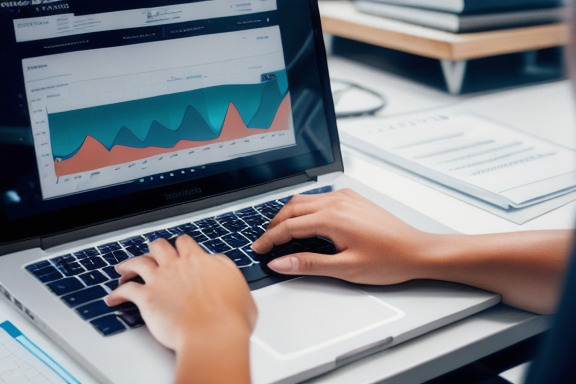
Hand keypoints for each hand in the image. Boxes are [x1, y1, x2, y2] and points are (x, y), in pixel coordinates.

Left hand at [105, 235, 256, 354]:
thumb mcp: (240, 288)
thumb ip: (228, 275)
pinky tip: (113, 298)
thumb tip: (225, 274)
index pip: (187, 244)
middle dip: (155, 249)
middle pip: (161, 246)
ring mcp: (161, 279)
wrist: (213, 334)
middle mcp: (179, 265)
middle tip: (152, 254)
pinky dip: (117, 294)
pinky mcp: (146, 297)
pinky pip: (126, 290)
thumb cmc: (231, 318)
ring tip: (124, 268)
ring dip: (129, 264)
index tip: (180, 250)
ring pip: (139, 261)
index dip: (182, 246)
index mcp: (202, 260)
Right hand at [252, 188, 434, 284]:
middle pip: (292, 208)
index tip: (258, 248)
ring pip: (305, 200)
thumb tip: (280, 262)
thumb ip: (309, 264)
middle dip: (274, 224)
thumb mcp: (346, 268)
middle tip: (265, 242)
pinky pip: (320, 198)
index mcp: (332, 218)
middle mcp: (337, 202)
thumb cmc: (389, 260)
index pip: (289, 226)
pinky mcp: (353, 199)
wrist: (418, 250)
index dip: (269, 239)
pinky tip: (306, 222)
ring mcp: (346, 198)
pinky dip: (305, 208)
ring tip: (281, 233)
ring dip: (289, 214)